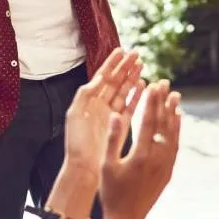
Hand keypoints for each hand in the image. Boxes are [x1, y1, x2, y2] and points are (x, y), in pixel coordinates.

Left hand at [61, 49, 138, 185]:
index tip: (121, 50)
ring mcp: (111, 114)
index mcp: (88, 101)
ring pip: (124, 91)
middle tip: (137, 53)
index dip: (111, 63)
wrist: (85, 168)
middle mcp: (100, 105)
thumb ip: (86, 94)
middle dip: (125, 67)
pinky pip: (130, 106)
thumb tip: (99, 78)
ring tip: (142, 65)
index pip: (102, 77)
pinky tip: (143, 85)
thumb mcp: (75, 115)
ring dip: (132, 78)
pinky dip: (137, 95)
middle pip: (115, 81)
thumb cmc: (77, 143)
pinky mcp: (120, 125)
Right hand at [101, 79, 181, 218]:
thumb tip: (115, 114)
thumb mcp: (106, 165)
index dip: (152, 101)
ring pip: (173, 134)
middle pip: (164, 124)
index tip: (154, 85)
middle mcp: (158, 158)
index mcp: (141, 155)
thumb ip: (112, 139)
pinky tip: (176, 121)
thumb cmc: (112, 193)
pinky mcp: (168, 171)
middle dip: (164, 102)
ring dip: (173, 114)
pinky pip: (175, 146)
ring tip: (174, 97)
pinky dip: (176, 131)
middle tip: (165, 83)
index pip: (148, 122)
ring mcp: (165, 165)